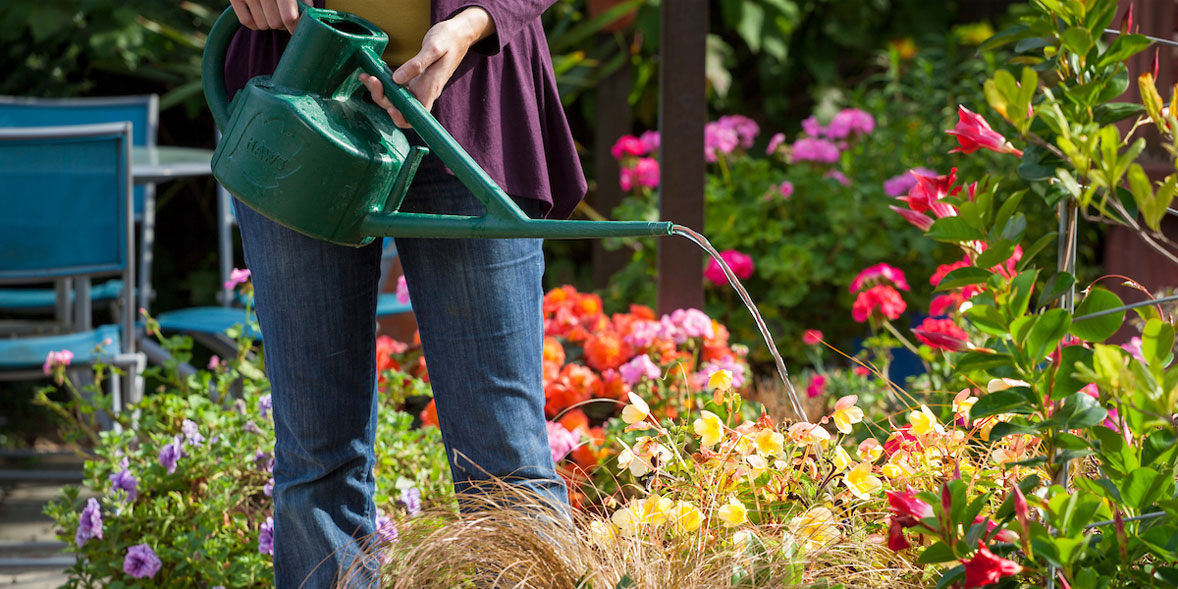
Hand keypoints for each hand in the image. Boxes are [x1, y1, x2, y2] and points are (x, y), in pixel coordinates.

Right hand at [229, 0, 309, 33]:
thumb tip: (307, 18)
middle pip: (275, 24)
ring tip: (271, 10)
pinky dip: (254, 22)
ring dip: (268, 22)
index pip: (289, 17)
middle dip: (282, 23)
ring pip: (262, 25)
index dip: (295, 26)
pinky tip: (259, 12)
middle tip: (283, 14)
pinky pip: (247, 21)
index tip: (297, 28)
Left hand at [359, 8, 494, 128]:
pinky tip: (374, 74)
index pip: (417, 115)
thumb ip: (417, 64)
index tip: (390, 107)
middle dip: (382, 98)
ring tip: (366, 77)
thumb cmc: (449, 40)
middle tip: (370, 79)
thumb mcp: (434, 48)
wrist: (458, 35)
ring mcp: (419, 86)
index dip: (402, 118)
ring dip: (380, 91)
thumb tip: (397, 79)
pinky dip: (384, 83)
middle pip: (400, 107)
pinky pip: (397, 87)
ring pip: (396, 98)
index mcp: (431, 88)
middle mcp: (424, 91)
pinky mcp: (414, 79)